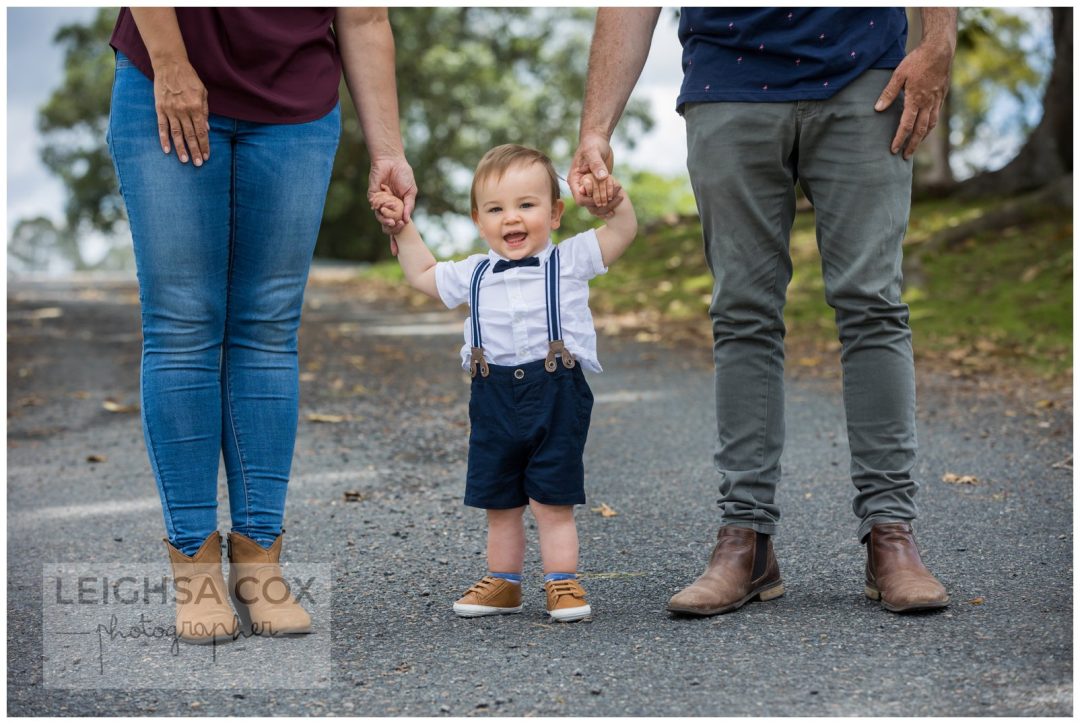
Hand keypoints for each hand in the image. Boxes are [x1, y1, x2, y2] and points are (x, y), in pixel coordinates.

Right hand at [153, 59, 209, 165]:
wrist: (170, 65)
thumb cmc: (189, 78)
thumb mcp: (202, 92)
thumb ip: (205, 111)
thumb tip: (206, 129)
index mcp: (196, 107)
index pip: (201, 132)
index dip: (204, 145)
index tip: (206, 156)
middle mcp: (184, 111)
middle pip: (190, 135)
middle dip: (195, 151)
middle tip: (198, 164)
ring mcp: (171, 110)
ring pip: (177, 134)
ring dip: (181, 149)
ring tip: (185, 161)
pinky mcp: (160, 108)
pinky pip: (162, 127)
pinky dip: (164, 139)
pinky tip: (167, 150)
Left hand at [368, 156, 416, 254]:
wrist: (392, 161)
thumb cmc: (403, 175)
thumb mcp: (411, 193)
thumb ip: (409, 206)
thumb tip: (407, 220)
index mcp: (398, 209)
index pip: (396, 226)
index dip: (396, 239)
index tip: (396, 252)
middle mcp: (388, 208)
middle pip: (387, 226)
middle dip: (391, 232)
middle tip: (397, 231)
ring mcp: (380, 203)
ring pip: (380, 218)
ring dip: (386, 221)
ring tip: (392, 220)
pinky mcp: (372, 196)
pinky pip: (375, 206)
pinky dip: (381, 207)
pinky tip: (386, 203)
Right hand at [569, 134, 621, 218]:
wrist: (597, 140)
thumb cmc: (592, 144)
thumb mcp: (593, 152)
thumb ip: (596, 164)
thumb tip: (602, 177)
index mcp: (575, 181)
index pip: (580, 199)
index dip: (592, 201)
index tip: (605, 197)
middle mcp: (580, 187)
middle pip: (588, 205)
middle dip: (602, 204)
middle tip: (616, 199)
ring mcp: (589, 188)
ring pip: (596, 205)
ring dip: (608, 205)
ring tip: (620, 199)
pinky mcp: (597, 187)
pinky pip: (603, 198)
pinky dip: (611, 200)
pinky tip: (620, 196)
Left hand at [874, 40, 953, 159]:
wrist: (940, 50)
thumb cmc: (917, 60)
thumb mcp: (898, 74)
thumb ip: (888, 93)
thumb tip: (878, 109)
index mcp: (915, 99)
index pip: (906, 125)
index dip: (899, 139)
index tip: (893, 150)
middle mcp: (928, 103)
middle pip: (920, 130)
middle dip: (912, 145)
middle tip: (905, 157)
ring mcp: (936, 100)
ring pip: (930, 125)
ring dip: (922, 138)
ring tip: (914, 146)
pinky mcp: (941, 96)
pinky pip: (936, 116)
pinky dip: (929, 126)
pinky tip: (925, 129)